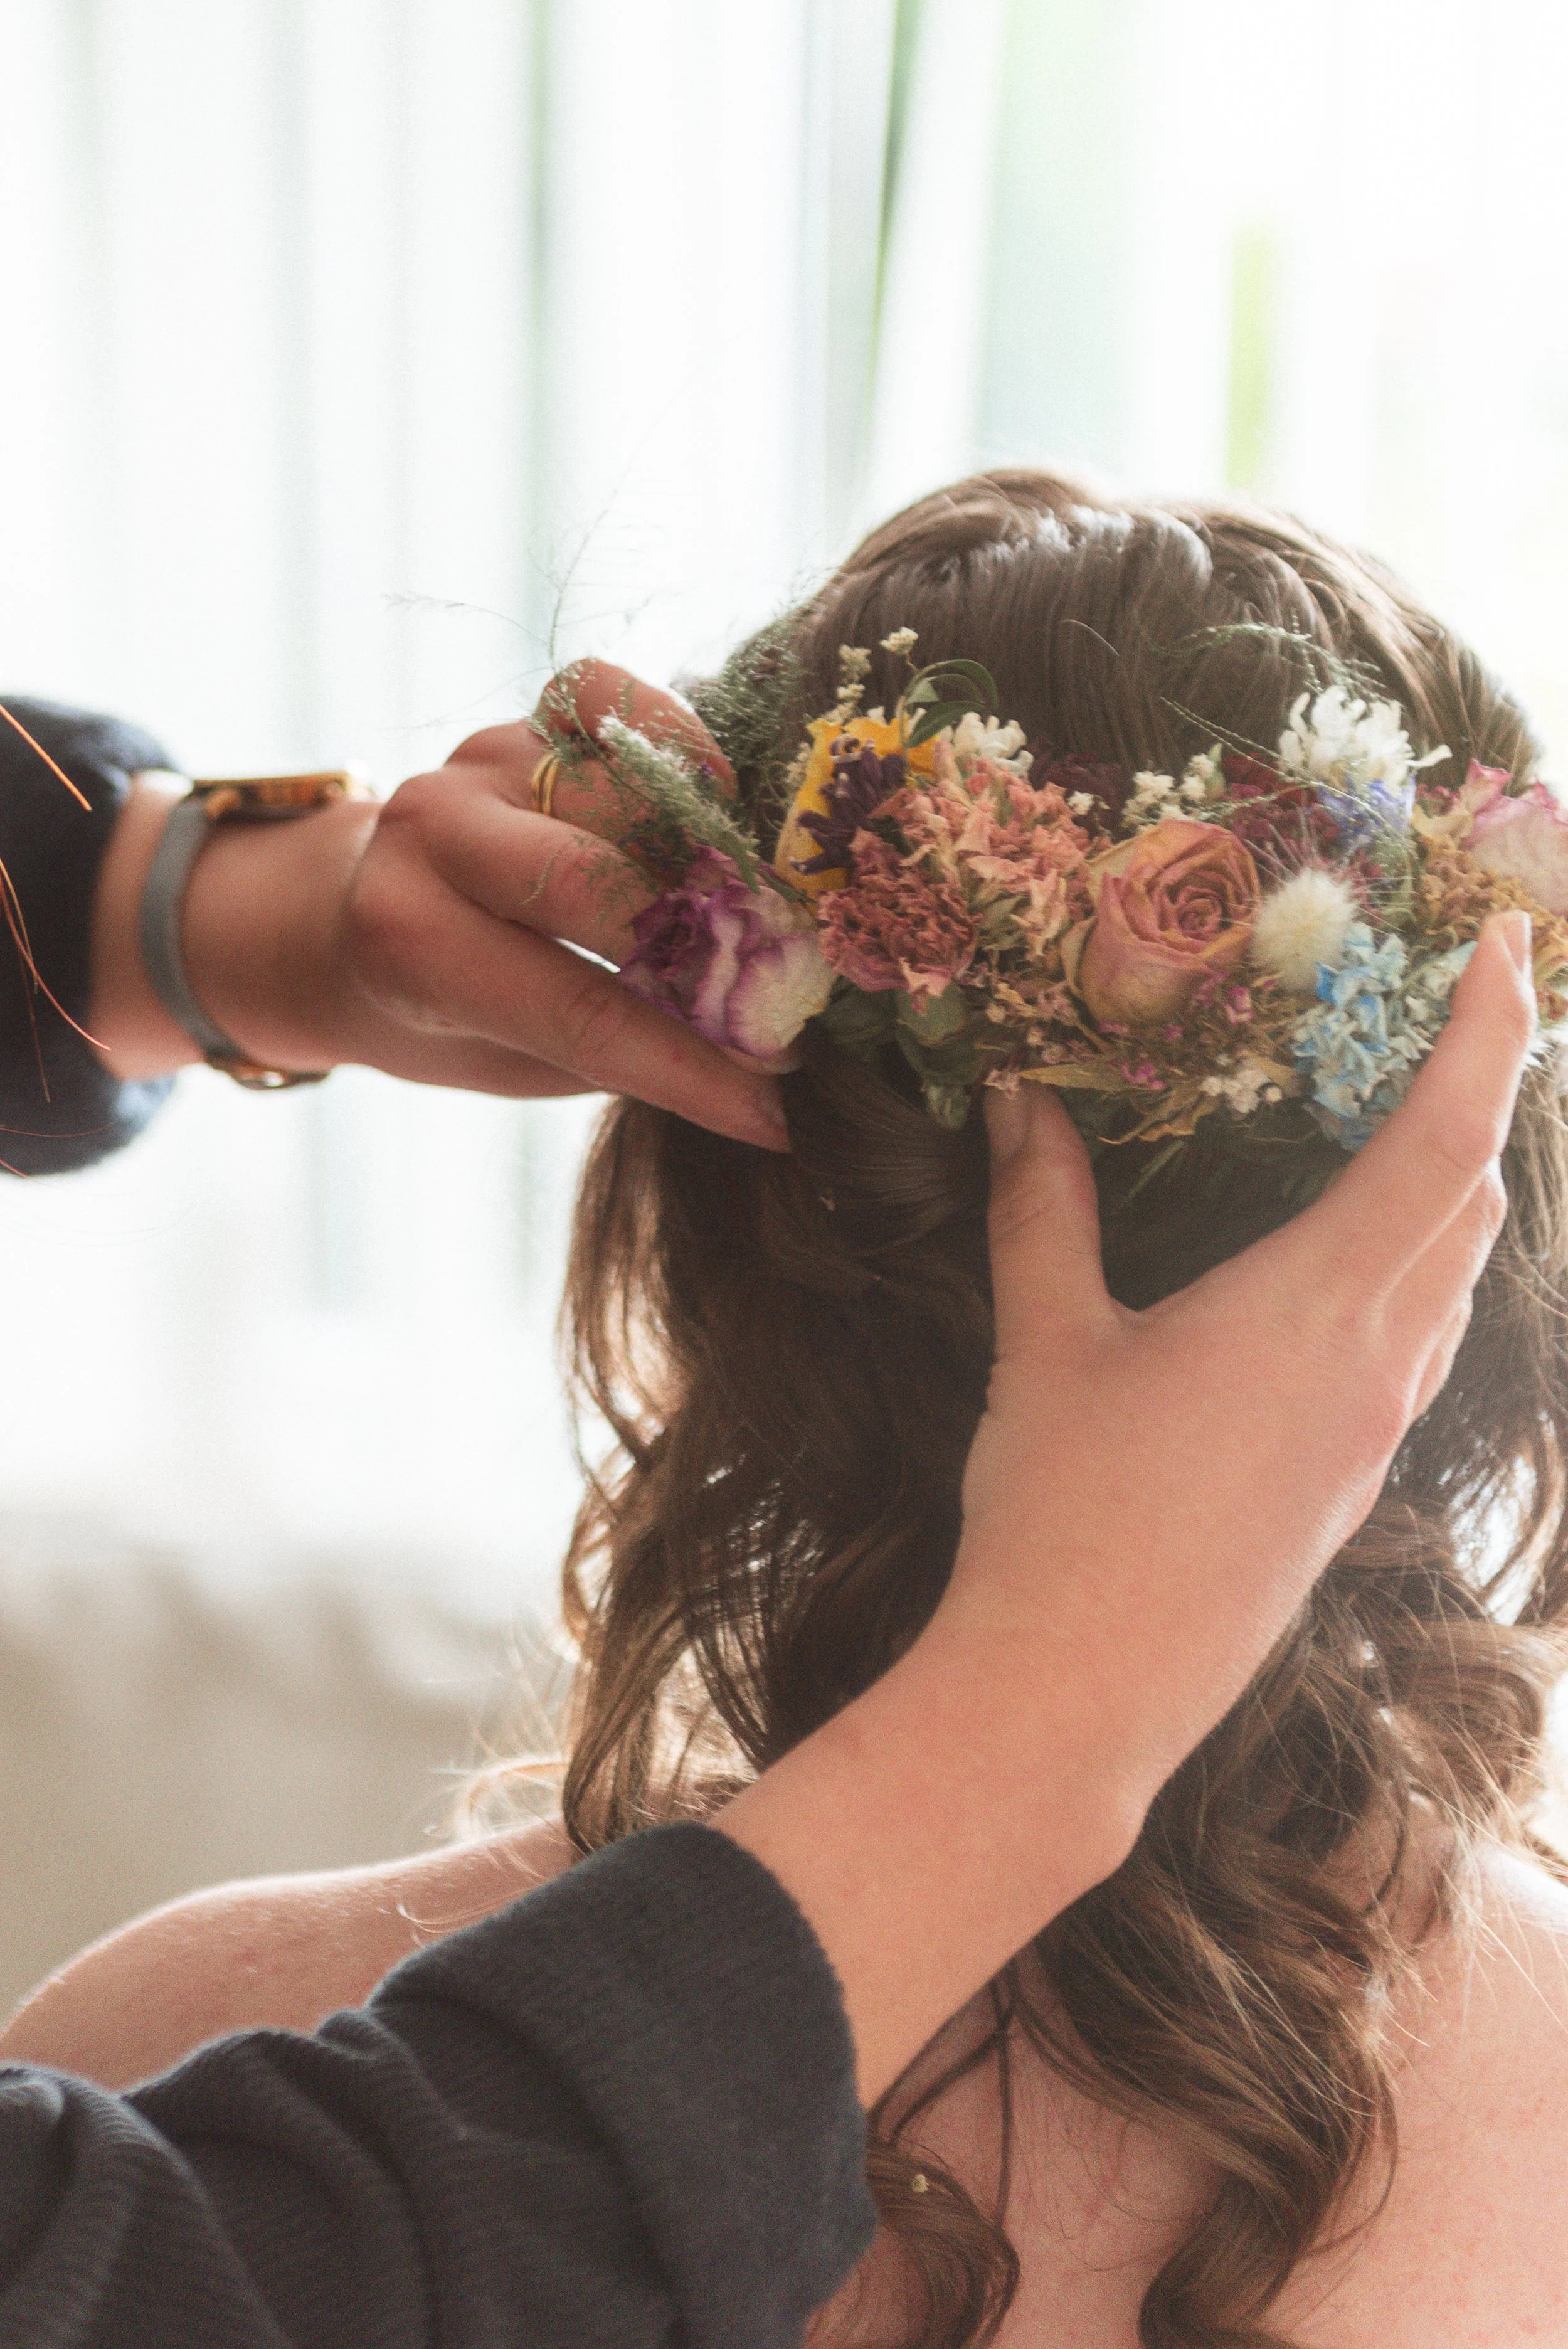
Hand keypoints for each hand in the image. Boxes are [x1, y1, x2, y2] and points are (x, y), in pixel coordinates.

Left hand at [89, 663, 787, 1151]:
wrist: (353, 921)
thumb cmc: (449, 1015)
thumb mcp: (512, 1061)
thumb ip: (620, 1053)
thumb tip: (767, 1067)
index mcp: (411, 944)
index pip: (581, 1011)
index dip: (687, 1066)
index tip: (774, 1110)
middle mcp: (434, 834)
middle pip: (602, 884)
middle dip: (708, 950)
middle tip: (788, 1002)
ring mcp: (481, 763)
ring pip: (626, 793)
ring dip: (711, 858)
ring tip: (764, 918)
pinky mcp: (523, 718)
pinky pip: (609, 698)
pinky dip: (675, 738)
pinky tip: (718, 796)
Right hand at [719, 911, 1535, 2100]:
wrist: (1083, 1698)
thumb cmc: (1060, 1515)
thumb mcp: (1045, 1343)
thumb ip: (1043, 1209)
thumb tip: (1021, 1097)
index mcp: (1315, 1310)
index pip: (1444, 1143)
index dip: (1490, 1034)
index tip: (1510, 944)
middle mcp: (1376, 1367)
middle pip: (1476, 1202)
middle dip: (1485, 1094)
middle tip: (1456, 1010)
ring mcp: (1374, 1435)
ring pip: (1455, 1280)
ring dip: (1459, 1187)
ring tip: (1409, 1120)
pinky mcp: (1350, 1485)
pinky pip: (1419, 1345)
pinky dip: (1418, 1269)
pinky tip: (1351, 1267)